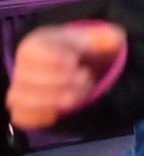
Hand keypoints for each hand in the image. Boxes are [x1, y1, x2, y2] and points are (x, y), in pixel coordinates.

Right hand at [5, 22, 127, 130]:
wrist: (72, 67)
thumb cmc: (80, 50)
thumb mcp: (94, 39)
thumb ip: (104, 38)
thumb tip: (112, 39)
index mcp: (33, 46)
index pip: (34, 54)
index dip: (58, 60)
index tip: (75, 61)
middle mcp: (20, 69)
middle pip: (30, 79)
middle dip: (63, 81)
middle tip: (84, 77)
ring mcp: (19, 90)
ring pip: (23, 100)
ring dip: (54, 101)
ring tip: (77, 95)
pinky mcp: (22, 109)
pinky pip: (23, 117)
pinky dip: (43, 116)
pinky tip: (63, 110)